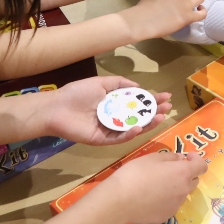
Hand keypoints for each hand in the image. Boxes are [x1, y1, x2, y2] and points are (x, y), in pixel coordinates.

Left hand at [43, 76, 170, 144]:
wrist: (56, 108)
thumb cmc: (76, 93)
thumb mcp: (101, 83)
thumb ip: (119, 83)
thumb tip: (138, 86)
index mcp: (115, 104)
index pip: (138, 102)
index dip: (152, 100)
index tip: (166, 96)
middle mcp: (115, 117)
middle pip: (139, 116)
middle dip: (155, 112)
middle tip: (168, 108)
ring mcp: (110, 129)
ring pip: (133, 129)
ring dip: (147, 124)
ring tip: (160, 117)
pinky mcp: (102, 139)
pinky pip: (118, 138)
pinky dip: (129, 134)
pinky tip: (138, 127)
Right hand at [100, 152, 207, 223]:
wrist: (119, 200)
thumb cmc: (136, 173)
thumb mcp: (152, 157)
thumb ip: (170, 157)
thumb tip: (180, 159)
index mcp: (183, 173)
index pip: (202, 166)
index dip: (196, 159)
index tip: (187, 156)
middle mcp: (184, 190)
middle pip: (193, 180)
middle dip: (186, 173)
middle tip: (170, 170)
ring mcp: (176, 205)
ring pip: (182, 193)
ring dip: (176, 187)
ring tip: (157, 184)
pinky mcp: (166, 215)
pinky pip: (171, 204)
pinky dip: (166, 199)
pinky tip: (151, 197)